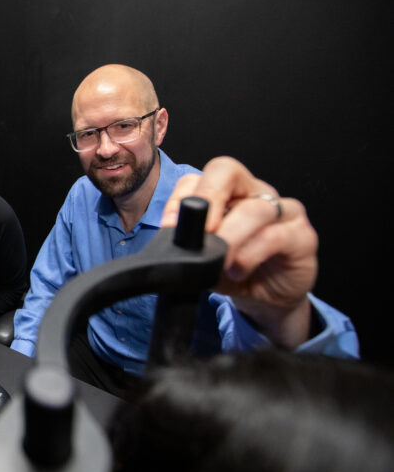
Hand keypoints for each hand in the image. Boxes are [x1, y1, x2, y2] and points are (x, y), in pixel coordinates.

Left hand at [160, 157, 316, 347]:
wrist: (269, 300)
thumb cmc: (234, 271)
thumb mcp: (203, 258)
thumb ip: (189, 245)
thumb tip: (170, 241)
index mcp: (227, 193)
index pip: (198, 177)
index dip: (179, 197)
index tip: (169, 227)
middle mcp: (255, 192)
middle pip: (227, 171)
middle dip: (206, 198)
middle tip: (198, 232)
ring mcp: (283, 211)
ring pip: (254, 208)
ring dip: (230, 236)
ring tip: (218, 260)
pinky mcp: (303, 236)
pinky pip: (276, 236)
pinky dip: (251, 254)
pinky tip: (238, 269)